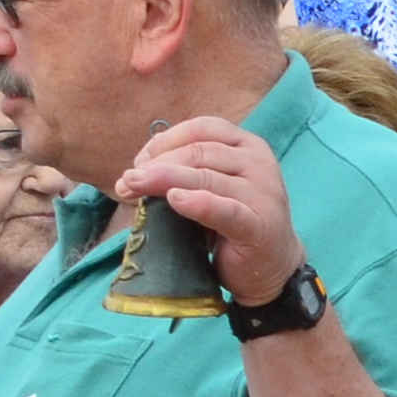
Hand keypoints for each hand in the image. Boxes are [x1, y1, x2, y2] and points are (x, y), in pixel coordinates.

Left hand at [116, 116, 303, 303]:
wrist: (269, 267)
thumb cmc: (230, 224)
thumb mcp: (207, 189)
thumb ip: (181, 174)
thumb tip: (134, 172)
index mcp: (246, 146)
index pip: (201, 129)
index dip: (164, 141)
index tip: (138, 163)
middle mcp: (258, 163)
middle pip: (199, 152)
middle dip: (157, 164)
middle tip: (127, 181)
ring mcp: (263, 193)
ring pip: (206, 177)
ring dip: (163, 182)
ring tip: (133, 189)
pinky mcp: (259, 225)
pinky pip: (225, 210)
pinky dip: (197, 202)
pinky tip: (174, 200)